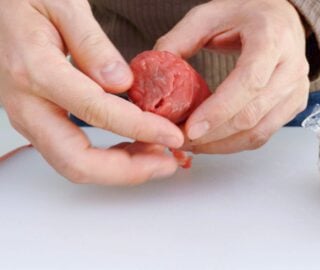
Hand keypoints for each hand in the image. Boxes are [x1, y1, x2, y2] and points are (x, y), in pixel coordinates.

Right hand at [0, 0, 183, 184]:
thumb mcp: (62, 4)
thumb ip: (91, 44)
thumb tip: (122, 83)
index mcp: (35, 70)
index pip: (97, 111)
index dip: (140, 128)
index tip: (171, 134)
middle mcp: (26, 103)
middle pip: (78, 161)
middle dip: (129, 171)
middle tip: (166, 163)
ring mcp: (28, 117)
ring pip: (74, 164)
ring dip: (120, 170)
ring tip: (157, 158)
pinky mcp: (35, 121)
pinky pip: (71, 153)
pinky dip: (106, 160)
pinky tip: (133, 149)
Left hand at [155, 0, 309, 153]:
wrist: (281, 18)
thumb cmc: (247, 15)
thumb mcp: (209, 15)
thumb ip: (180, 40)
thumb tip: (155, 73)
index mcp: (271, 38)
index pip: (249, 81)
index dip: (219, 110)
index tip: (191, 128)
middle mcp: (291, 66)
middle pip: (253, 113)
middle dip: (213, 134)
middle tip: (181, 139)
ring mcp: (296, 88)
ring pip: (260, 131)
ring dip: (223, 145)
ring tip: (194, 144)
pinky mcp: (294, 105)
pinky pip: (264, 134)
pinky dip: (236, 144)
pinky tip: (214, 141)